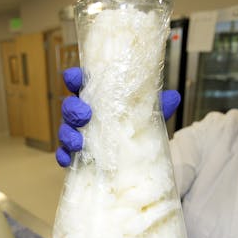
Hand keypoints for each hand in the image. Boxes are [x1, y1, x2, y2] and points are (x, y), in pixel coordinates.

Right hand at [55, 67, 181, 166]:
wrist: (135, 158)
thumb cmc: (135, 127)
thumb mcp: (148, 116)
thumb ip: (158, 106)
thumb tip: (174, 97)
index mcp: (97, 98)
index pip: (80, 83)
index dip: (74, 77)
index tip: (74, 77)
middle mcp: (83, 114)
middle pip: (68, 106)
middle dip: (73, 109)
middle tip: (86, 115)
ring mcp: (77, 134)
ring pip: (64, 130)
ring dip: (67, 134)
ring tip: (79, 143)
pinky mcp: (75, 155)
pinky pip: (63, 154)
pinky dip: (63, 156)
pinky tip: (68, 159)